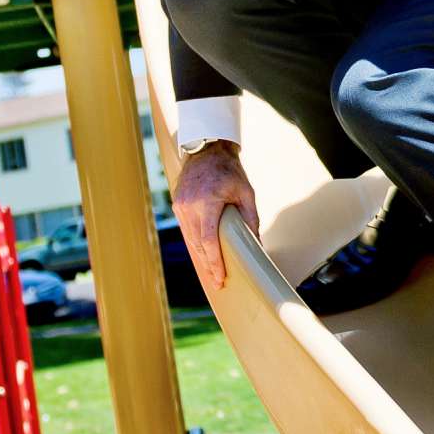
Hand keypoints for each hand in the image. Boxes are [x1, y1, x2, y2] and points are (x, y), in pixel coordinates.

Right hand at [172, 141, 257, 293]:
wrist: (207, 151)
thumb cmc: (229, 171)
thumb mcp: (246, 192)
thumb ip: (251, 218)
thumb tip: (256, 244)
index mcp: (206, 201)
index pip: (208, 239)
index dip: (214, 261)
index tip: (220, 277)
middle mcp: (189, 205)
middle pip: (198, 244)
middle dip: (209, 265)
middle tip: (218, 282)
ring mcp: (180, 205)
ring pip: (190, 239)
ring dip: (201, 257)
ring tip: (212, 273)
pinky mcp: (177, 205)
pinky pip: (187, 230)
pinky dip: (195, 243)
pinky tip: (204, 255)